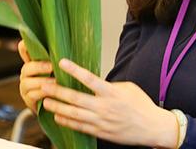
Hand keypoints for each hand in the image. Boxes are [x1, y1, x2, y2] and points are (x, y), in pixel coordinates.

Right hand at [17, 40, 56, 113]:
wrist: (58, 103)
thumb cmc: (62, 81)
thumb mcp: (60, 68)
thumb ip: (59, 59)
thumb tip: (69, 46)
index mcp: (33, 61)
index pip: (24, 49)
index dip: (25, 45)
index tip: (29, 42)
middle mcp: (26, 73)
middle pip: (27, 67)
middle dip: (40, 66)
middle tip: (52, 67)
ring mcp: (25, 86)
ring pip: (28, 82)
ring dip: (43, 81)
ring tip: (56, 81)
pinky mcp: (28, 99)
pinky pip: (32, 95)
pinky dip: (43, 94)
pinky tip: (52, 93)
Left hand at [43, 58, 179, 147]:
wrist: (151, 127)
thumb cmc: (141, 105)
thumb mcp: (128, 88)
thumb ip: (109, 85)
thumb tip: (95, 84)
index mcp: (112, 93)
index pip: (90, 79)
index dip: (75, 70)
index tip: (61, 62)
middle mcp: (104, 107)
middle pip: (75, 98)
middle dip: (57, 91)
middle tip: (44, 85)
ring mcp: (101, 121)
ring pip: (73, 114)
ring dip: (58, 107)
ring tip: (46, 101)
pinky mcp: (100, 132)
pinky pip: (79, 127)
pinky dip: (66, 122)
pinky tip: (57, 116)